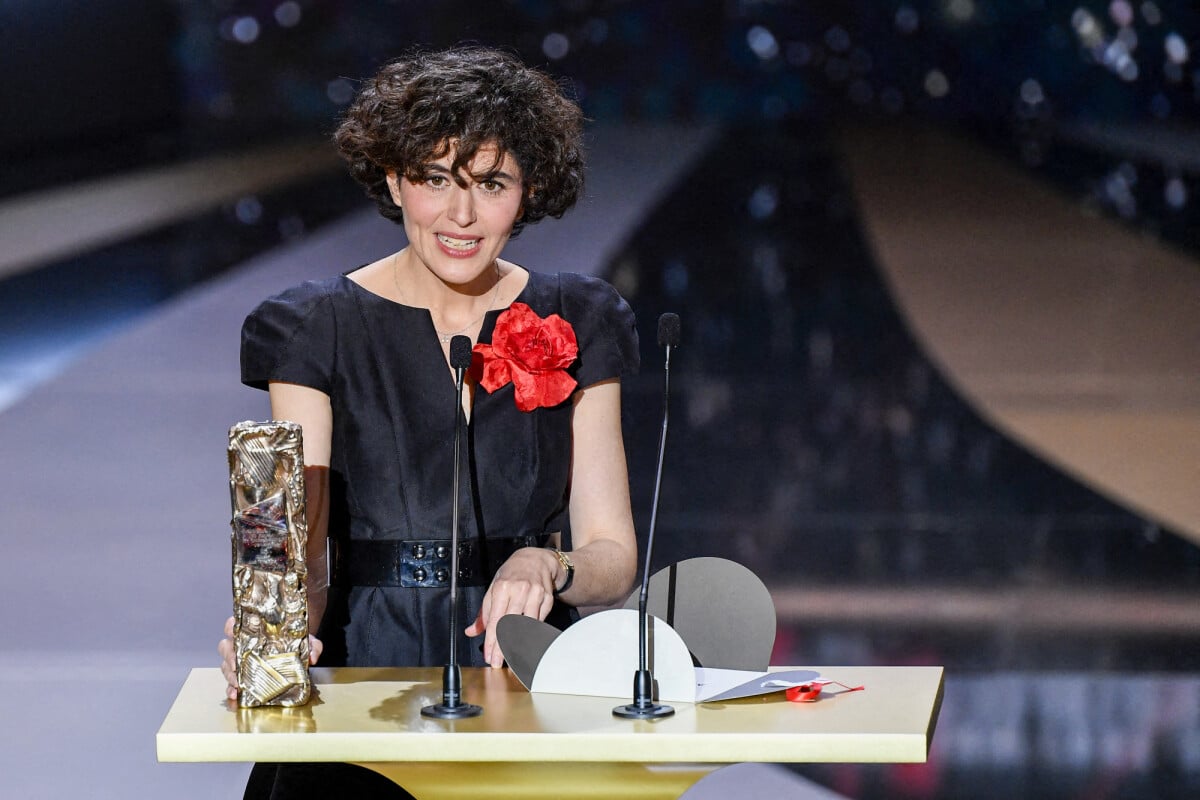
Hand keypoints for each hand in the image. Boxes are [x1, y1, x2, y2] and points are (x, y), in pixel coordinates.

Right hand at [218, 615, 323, 700]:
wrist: (297, 654)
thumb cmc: (295, 642)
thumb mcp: (306, 640)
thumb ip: (312, 645)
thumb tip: (314, 656)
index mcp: (252, 630)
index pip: (233, 624)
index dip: (230, 628)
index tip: (234, 634)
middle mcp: (242, 644)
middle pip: (226, 647)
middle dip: (229, 656)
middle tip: (237, 664)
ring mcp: (239, 661)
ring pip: (226, 665)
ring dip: (230, 675)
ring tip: (237, 684)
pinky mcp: (242, 676)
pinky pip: (231, 682)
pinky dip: (231, 689)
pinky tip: (236, 694)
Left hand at [464, 548, 558, 667]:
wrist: (535, 560)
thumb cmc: (512, 574)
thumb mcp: (493, 588)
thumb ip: (483, 613)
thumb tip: (471, 631)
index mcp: (502, 588)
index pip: (496, 620)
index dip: (492, 641)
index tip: (489, 656)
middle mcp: (520, 591)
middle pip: (511, 626)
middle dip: (503, 648)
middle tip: (497, 662)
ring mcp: (535, 595)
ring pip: (527, 626)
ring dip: (519, 644)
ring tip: (511, 657)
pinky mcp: (547, 599)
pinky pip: (539, 622)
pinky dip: (531, 635)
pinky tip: (526, 644)